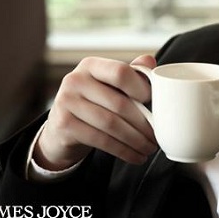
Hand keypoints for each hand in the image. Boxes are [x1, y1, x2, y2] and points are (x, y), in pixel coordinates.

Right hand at [34, 55, 158, 169]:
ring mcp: (66, 102)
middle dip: (143, 123)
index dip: (141, 88)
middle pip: (119, 103)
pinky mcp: (64, 125)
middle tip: (157, 136)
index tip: (154, 103)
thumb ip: (130, 74)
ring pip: (111, 124)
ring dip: (135, 140)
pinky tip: (135, 156)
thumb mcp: (109, 85)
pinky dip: (123, 150)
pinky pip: (101, 140)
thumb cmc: (93, 103)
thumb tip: (150, 61)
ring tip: (149, 147)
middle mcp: (75, 80)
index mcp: (90, 65)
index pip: (121, 72)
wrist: (61, 128)